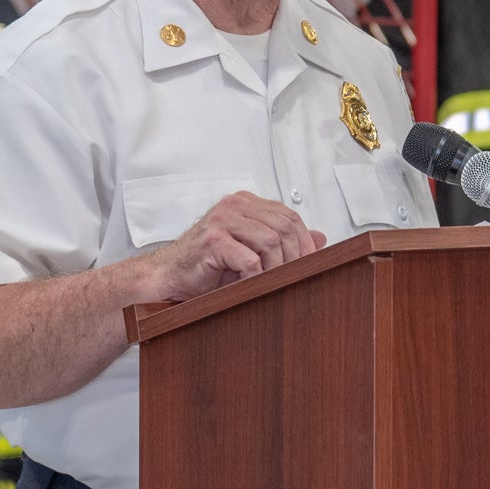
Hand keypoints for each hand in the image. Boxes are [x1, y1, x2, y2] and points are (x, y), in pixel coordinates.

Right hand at [146, 192, 324, 301]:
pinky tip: (249, 285)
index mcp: (245, 203)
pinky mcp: (212, 239)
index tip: (308, 264)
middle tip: (293, 278)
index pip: (288, 215)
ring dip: (275, 268)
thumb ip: (283, 242)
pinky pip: (248, 259)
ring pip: (269, 241)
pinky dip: (255, 276)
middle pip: (283, 226)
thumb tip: (320, 238)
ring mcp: (222, 219)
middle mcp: (234, 206)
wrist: (169, 276)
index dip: (304, 241)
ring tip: (270, 284)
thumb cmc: (207, 265)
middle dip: (294, 256)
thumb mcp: (251, 251)